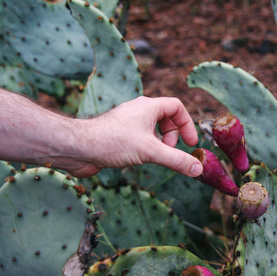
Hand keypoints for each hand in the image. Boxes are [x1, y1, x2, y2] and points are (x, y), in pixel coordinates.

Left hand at [65, 96, 203, 177]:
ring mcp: (128, 123)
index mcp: (148, 106)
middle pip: (166, 118)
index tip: (190, 143)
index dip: (187, 124)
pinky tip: (140, 161)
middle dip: (173, 136)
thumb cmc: (112, 142)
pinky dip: (147, 148)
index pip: (176, 107)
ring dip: (160, 144)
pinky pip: (141, 139)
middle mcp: (138, 111)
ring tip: (156, 157)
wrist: (78, 148)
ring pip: (153, 130)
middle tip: (170, 152)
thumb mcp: (151, 152)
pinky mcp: (119, 136)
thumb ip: (177, 160)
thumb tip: (198, 168)